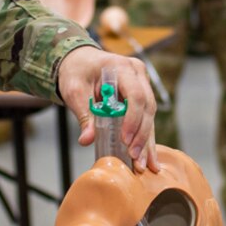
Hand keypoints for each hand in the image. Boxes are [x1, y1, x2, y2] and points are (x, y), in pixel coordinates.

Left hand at [57, 45, 156, 169]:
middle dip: (142, 135)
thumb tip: (86, 140)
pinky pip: (146, 118)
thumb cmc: (77, 72)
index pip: (135, 95)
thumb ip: (83, 115)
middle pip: (147, 107)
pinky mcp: (141, 95)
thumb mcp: (75, 92)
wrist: (79, 61)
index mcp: (121, 67)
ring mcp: (142, 83)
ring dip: (147, 141)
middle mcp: (137, 73)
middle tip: (135, 158)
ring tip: (145, 164)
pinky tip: (149, 158)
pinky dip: (145, 138)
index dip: (133, 119)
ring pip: (150, 115)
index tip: (125, 140)